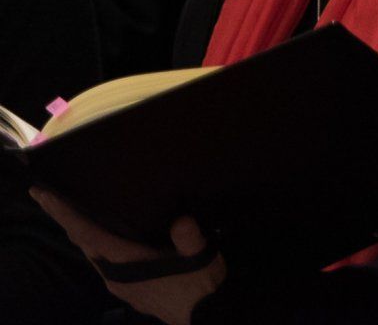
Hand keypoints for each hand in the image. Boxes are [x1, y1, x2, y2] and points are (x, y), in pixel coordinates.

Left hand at [32, 191, 223, 324]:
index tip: (43, 195)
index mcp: (126, 264)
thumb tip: (181, 221)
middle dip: (63, 218)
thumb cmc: (200, 286)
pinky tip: (99, 236)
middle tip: (45, 195)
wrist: (204, 319)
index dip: (65, 214)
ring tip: (67, 210)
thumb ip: (190, 241)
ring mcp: (118, 284)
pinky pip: (101, 259)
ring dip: (77, 230)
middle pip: (81, 242)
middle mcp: (114, 275)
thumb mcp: (201, 259)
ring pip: (90, 252)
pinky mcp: (126, 288)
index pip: (88, 234)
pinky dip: (91, 242)